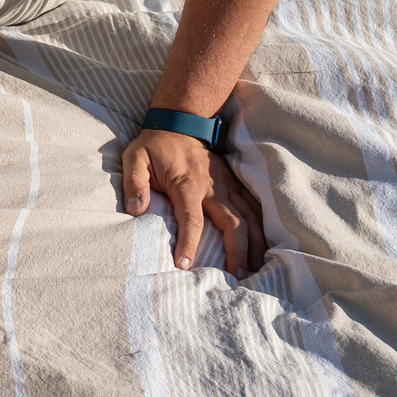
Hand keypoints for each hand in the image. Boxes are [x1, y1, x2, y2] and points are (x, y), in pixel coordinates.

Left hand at [122, 126, 267, 276]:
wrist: (180, 121)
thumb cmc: (155, 144)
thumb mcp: (135, 158)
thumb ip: (134, 184)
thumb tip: (136, 210)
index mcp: (187, 183)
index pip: (192, 219)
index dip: (189, 244)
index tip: (185, 265)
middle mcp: (213, 186)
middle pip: (233, 222)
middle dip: (236, 250)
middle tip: (236, 275)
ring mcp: (228, 184)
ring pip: (250, 216)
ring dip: (254, 242)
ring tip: (254, 266)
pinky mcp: (234, 183)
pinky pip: (253, 206)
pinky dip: (261, 226)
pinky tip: (262, 244)